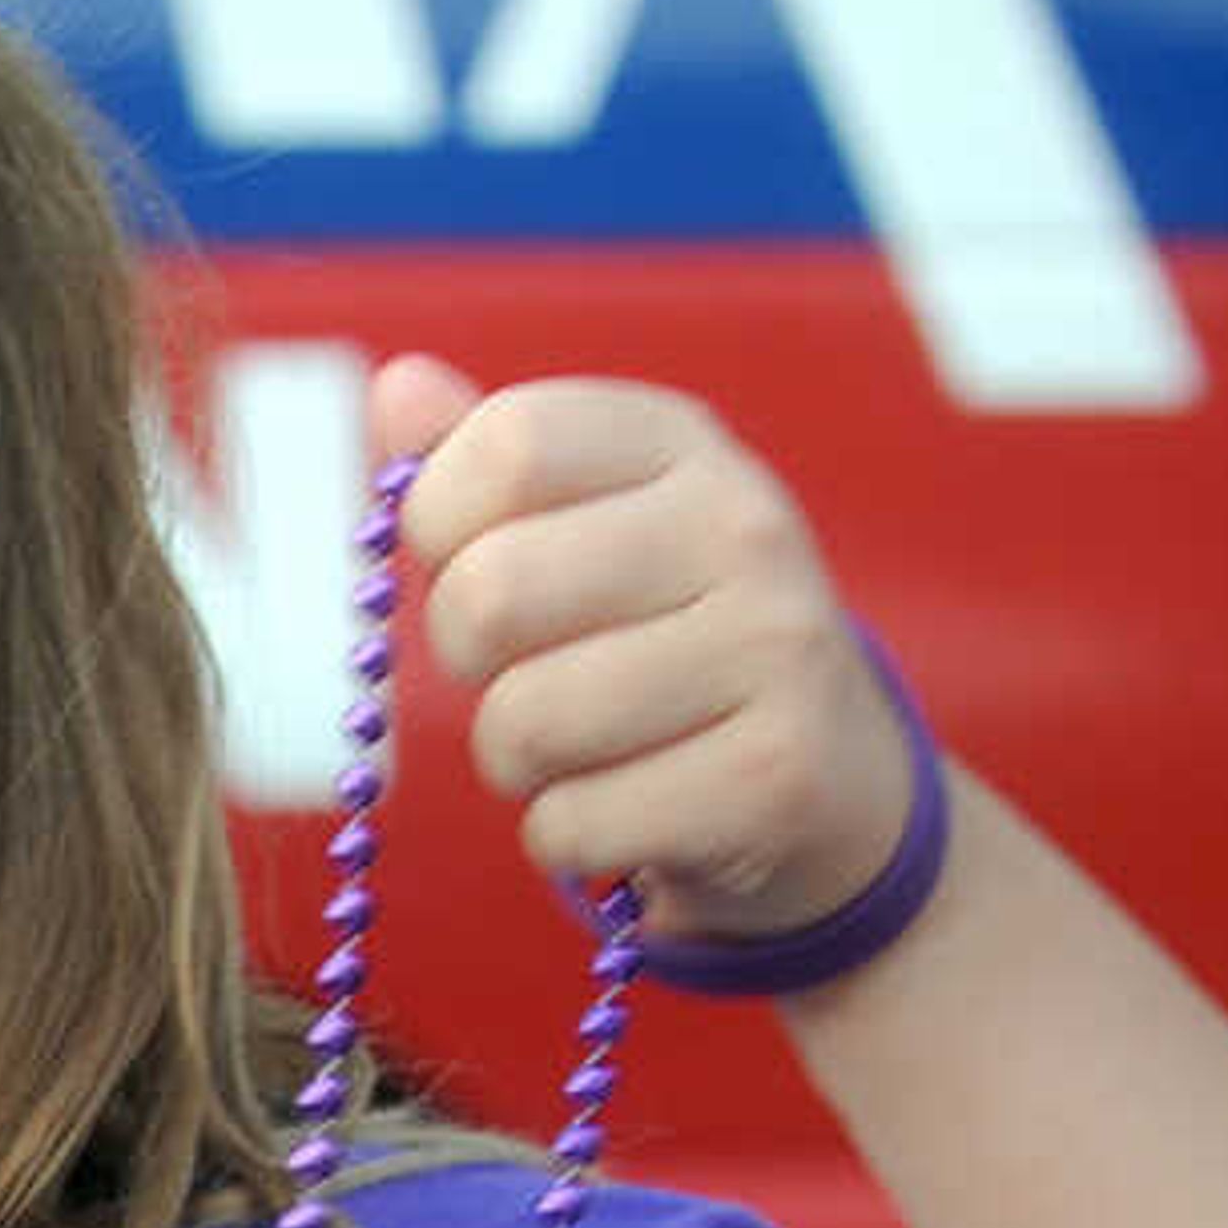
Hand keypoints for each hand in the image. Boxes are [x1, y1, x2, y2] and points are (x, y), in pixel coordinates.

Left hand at [370, 355, 919, 953]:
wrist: (831, 776)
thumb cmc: (669, 643)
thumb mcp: (593, 527)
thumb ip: (489, 463)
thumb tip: (395, 389)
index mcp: (681, 444)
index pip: (508, 446)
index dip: (440, 526)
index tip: (469, 566)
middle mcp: (740, 528)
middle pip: (492, 593)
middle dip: (467, 665)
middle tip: (522, 677)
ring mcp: (771, 651)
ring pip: (523, 724)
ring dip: (513, 763)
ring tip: (577, 751)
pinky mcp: (772, 779)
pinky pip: (572, 825)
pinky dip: (564, 839)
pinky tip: (623, 812)